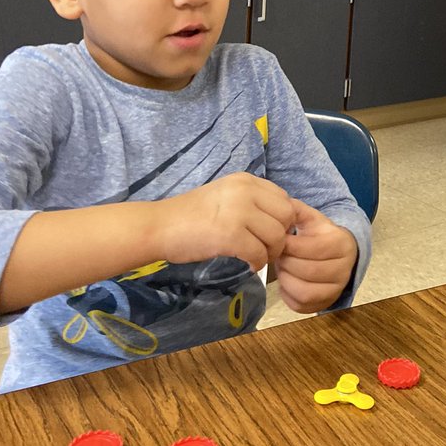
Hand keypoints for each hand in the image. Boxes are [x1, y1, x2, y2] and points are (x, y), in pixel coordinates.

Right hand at [154, 172, 295, 271]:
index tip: (270, 233)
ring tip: (256, 257)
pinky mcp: (230, 235)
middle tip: (266, 249)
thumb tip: (280, 220)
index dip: (283, 219)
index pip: (284, 198)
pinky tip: (248, 265)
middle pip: (286, 215)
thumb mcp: (225, 196)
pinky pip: (259, 253)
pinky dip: (257, 263)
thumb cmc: (190, 215)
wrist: (159, 226)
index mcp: (245, 180)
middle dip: (282, 236)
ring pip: (277, 236)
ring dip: (271, 252)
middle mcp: (245, 190)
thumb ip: (252, 202)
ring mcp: (238, 211)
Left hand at [274, 199, 358, 313]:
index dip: (291, 245)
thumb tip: (279, 206)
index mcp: (342, 244)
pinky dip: (288, 294)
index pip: (312, 248)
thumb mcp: (312, 219)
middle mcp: (344, 269)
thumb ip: (296, 210)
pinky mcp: (325, 304)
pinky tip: (287, 280)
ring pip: (305, 292)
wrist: (338, 253)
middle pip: (308, 271)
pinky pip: (301, 306)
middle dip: (287, 262)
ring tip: (283, 267)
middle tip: (279, 255)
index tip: (280, 240)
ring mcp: (336, 289)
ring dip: (286, 279)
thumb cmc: (321, 236)